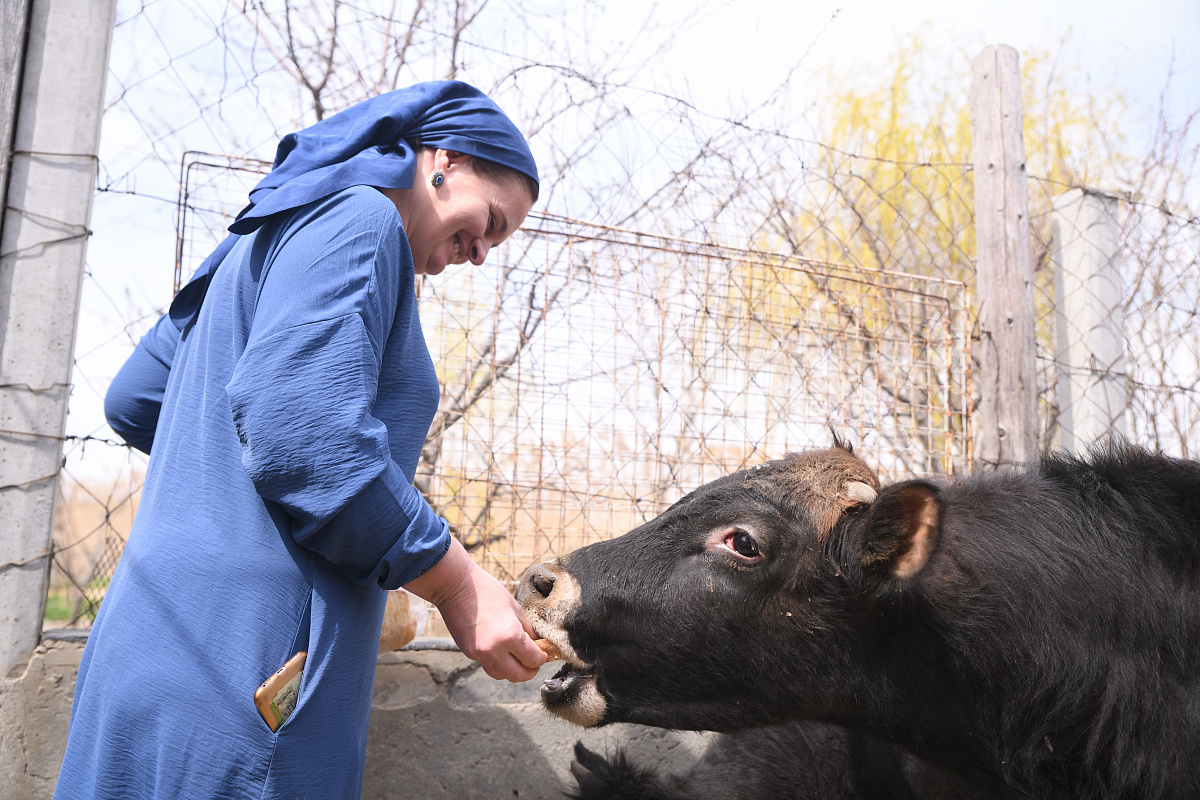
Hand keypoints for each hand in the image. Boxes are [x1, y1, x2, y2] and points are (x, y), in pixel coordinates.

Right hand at [404, 537, 547, 681]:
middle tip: (535, 663)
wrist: (455, 587)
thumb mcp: (514, 607)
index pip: (532, 659)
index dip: (542, 658)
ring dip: (512, 671)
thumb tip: (535, 644)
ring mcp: (479, 653)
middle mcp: (494, 650)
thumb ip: (526, 629)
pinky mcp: (468, 652)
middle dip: (530, 672)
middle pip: (518, 675)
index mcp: (510, 635)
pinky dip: (497, 664)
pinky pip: (487, 665)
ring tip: (518, 660)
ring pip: (501, 675)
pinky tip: (501, 652)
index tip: (544, 654)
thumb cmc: (487, 591)